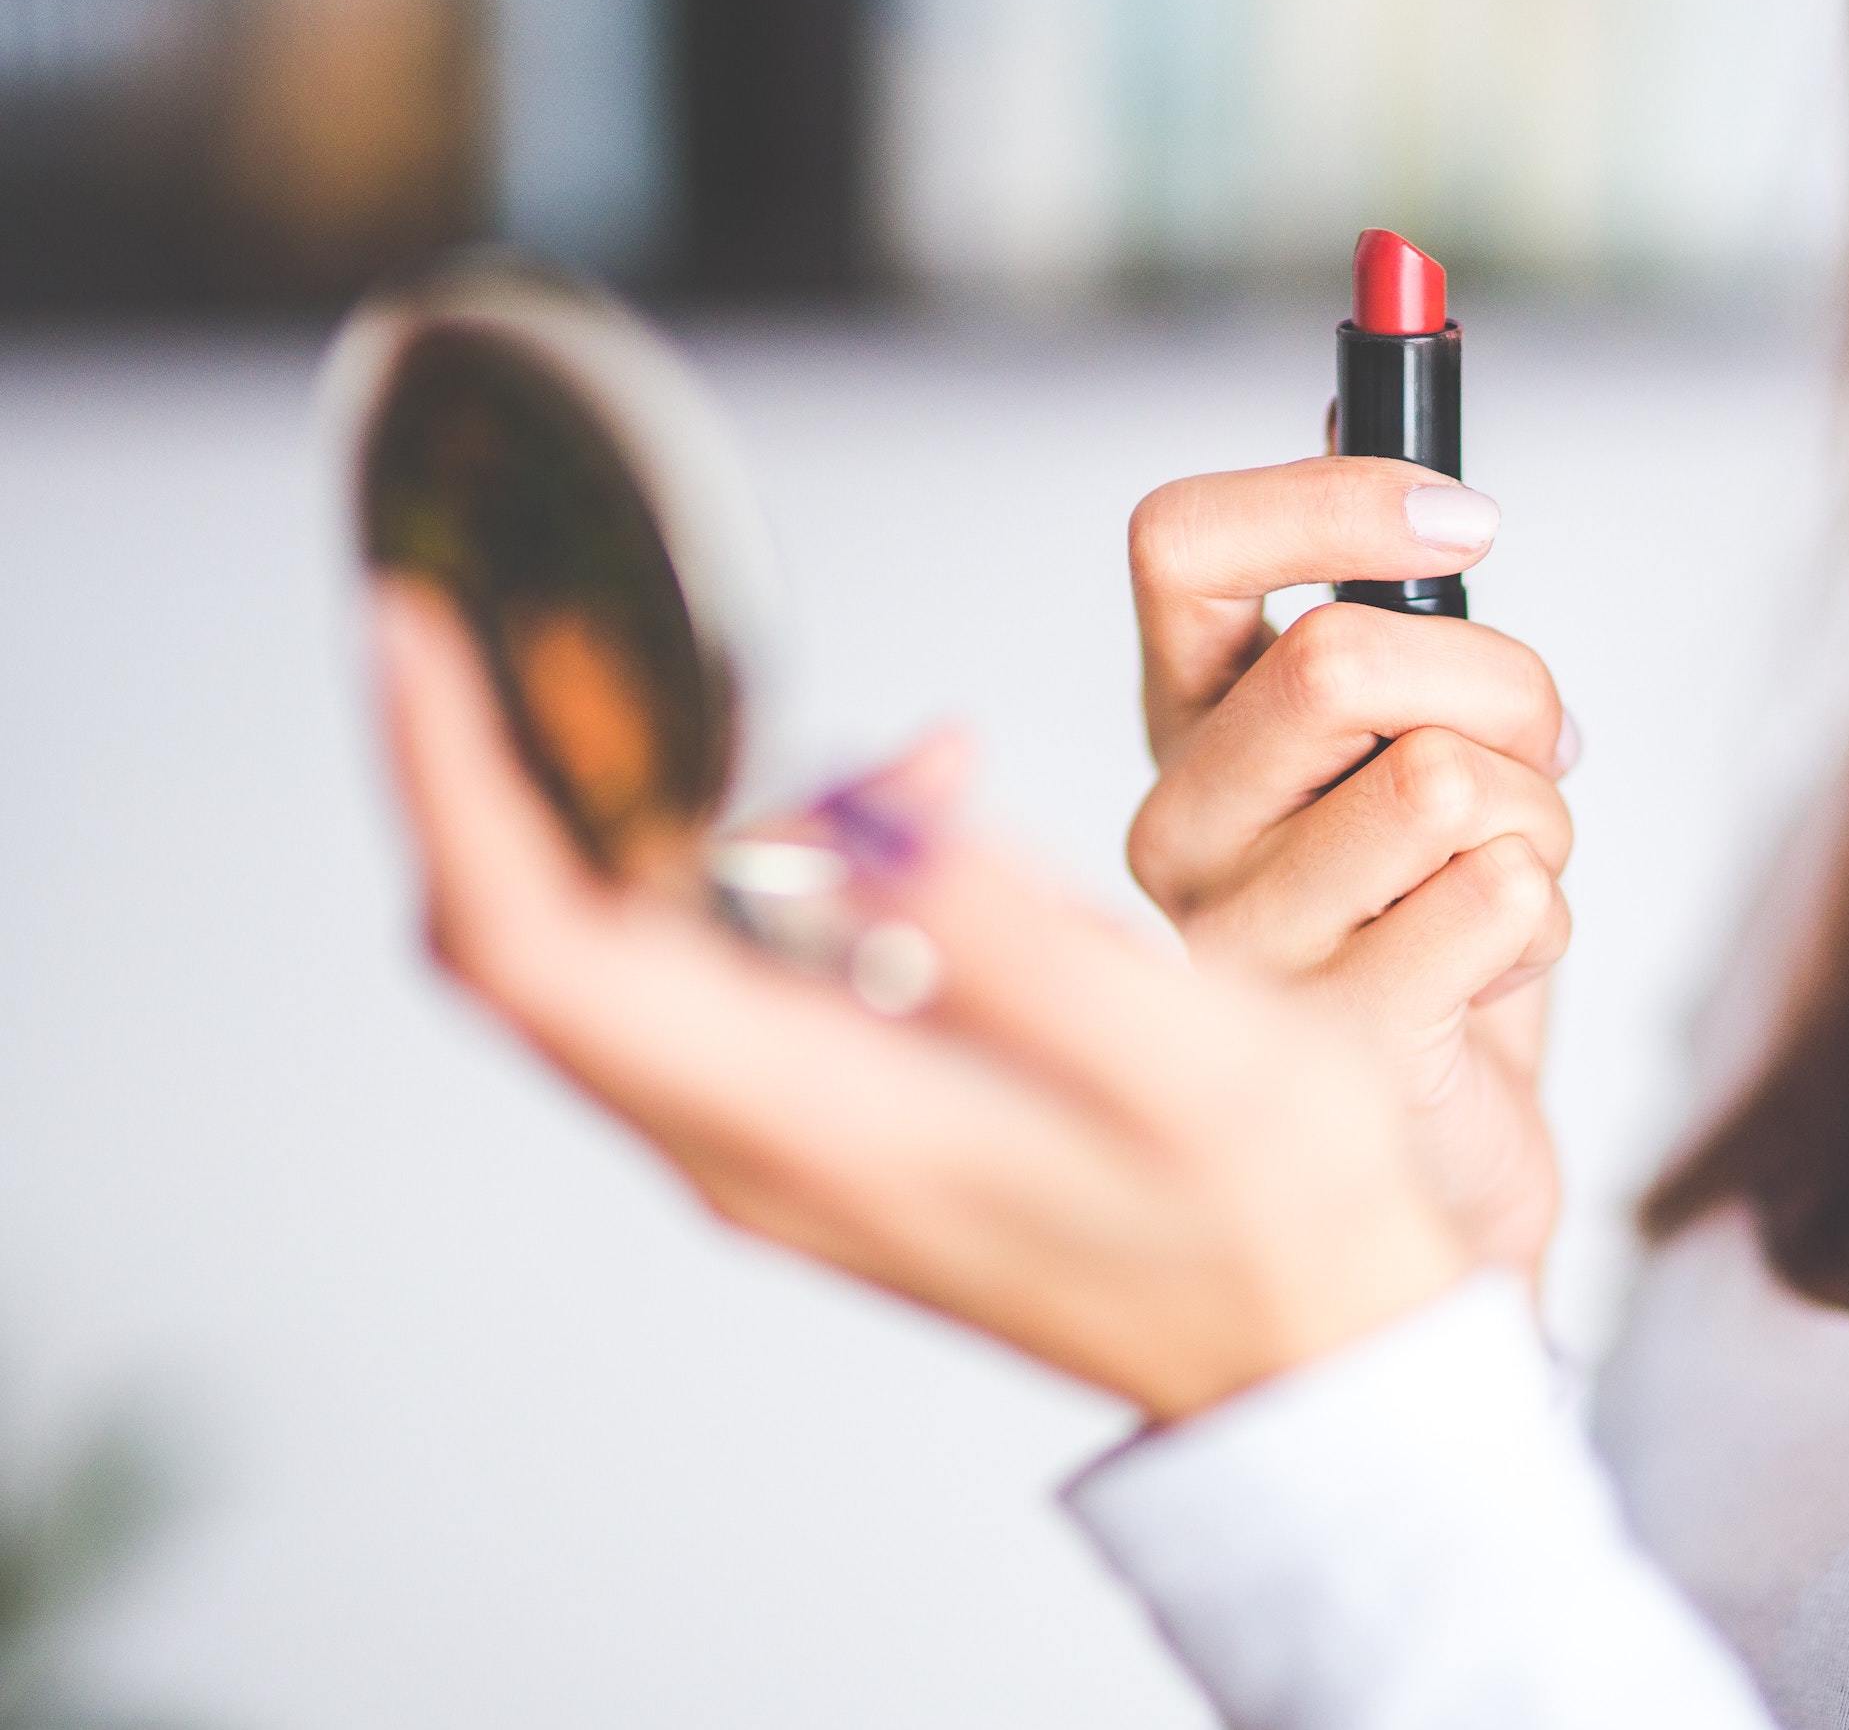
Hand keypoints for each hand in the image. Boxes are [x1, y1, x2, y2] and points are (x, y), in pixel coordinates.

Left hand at [372, 582, 1471, 1421]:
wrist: (1305, 1356)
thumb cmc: (1273, 1223)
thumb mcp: (1192, 1063)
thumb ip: (1014, 939)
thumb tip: (858, 805)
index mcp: (816, 1125)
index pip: (544, 948)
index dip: (459, 782)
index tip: (420, 633)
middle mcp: (752, 1146)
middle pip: (530, 945)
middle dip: (504, 766)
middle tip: (534, 616)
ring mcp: (775, 1145)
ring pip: (610, 953)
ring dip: (668, 804)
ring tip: (867, 736)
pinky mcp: (818, 1127)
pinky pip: (713, 973)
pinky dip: (763, 856)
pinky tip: (923, 812)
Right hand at [1125, 457, 1576, 1274]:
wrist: (1443, 1156)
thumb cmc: (1430, 926)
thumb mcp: (1413, 734)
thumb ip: (1387, 592)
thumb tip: (1371, 378)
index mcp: (1190, 726)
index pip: (1179, 544)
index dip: (1332, 496)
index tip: (1471, 523)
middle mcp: (1178, 826)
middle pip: (1345, 658)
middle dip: (1506, 689)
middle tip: (1534, 754)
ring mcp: (1237, 944)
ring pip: (1449, 782)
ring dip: (1541, 820)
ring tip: (1505, 880)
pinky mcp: (1326, 1047)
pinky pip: (1504, 901)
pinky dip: (1547, 921)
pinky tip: (1493, 973)